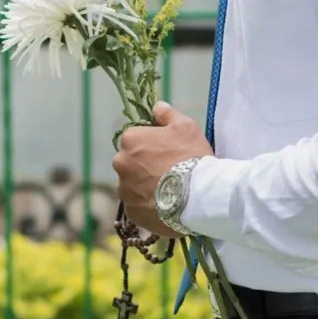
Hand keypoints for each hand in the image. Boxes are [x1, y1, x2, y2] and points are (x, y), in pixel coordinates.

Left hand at [112, 101, 213, 237]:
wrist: (197, 195)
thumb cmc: (191, 156)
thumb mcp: (186, 127)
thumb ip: (168, 115)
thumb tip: (156, 107)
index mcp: (130, 140)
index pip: (134, 138)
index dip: (150, 144)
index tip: (165, 152)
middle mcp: (120, 163)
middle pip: (130, 162)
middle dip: (143, 165)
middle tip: (166, 172)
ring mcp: (123, 189)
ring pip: (130, 185)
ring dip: (143, 186)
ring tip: (165, 191)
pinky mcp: (130, 211)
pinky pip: (136, 205)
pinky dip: (146, 204)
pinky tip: (163, 204)